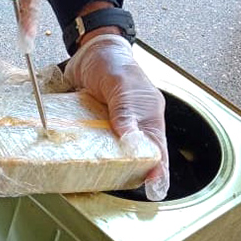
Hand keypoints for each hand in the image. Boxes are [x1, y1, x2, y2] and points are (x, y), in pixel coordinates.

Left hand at [65, 34, 169, 199]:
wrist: (89, 51)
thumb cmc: (113, 62)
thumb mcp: (120, 84)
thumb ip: (125, 110)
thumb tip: (129, 137)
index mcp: (148, 115)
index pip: (157, 148)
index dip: (159, 169)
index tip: (157, 187)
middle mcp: (133, 124)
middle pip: (137, 156)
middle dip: (136, 173)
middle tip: (132, 189)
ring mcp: (113, 127)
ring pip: (114, 154)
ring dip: (108, 166)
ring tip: (103, 180)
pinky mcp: (94, 127)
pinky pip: (93, 145)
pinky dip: (88, 154)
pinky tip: (82, 162)